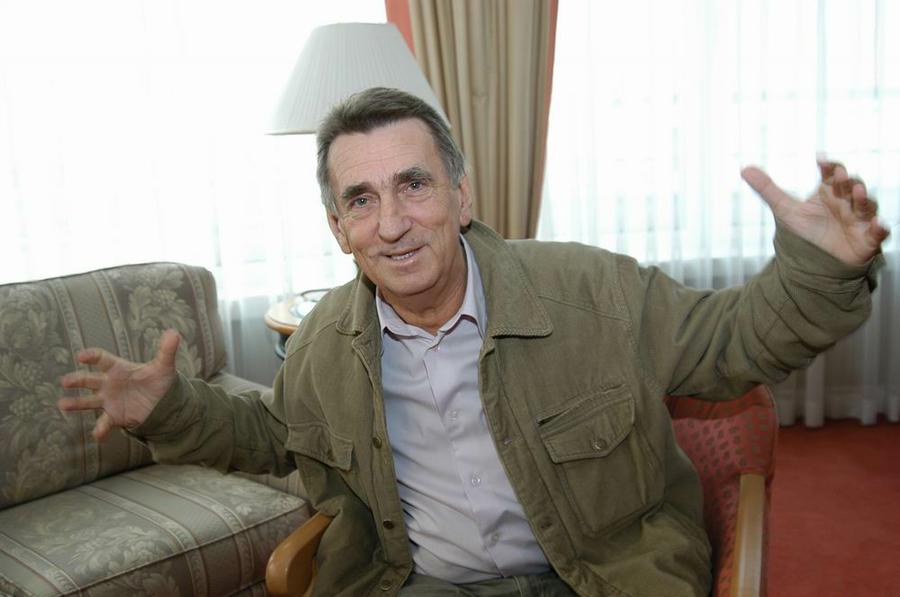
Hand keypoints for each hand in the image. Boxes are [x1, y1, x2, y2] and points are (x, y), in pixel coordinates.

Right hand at [58, 329, 180, 440]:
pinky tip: (98, 435)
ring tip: (62, 404)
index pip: (102, 359)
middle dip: (77, 380)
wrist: (163, 402)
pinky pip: (104, 423)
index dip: (92, 356)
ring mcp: (109, 400)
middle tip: (66, 381)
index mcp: (119, 368)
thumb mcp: (164, 366)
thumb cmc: (158, 380)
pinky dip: (100, 429)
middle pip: (90, 379)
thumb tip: (174, 333)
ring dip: (76, 403)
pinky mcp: (114, 416)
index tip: (81, 356)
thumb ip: (167, 351)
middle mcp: (109, 383)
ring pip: (89, 401)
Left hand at [741, 160, 889, 265]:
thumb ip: (767, 189)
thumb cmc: (804, 233)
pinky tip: (877, 225)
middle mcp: (846, 203)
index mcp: (829, 193)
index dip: (829, 166)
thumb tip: (744, 169)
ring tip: (856, 192)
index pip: (832, 174)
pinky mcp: (866, 240)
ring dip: (863, 198)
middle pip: (850, 186)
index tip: (820, 161)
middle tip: (839, 175)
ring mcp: (857, 220)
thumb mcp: (784, 209)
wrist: (813, 263)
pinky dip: (879, 228)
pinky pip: (877, 233)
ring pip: (866, 205)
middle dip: (846, 180)